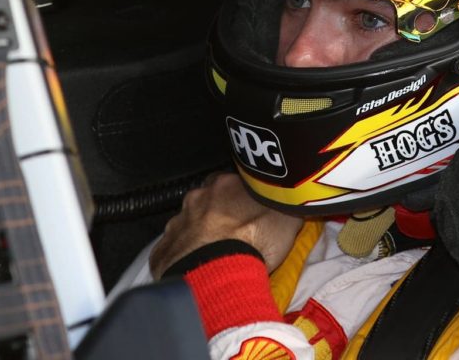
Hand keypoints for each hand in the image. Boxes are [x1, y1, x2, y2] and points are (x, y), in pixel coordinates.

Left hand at [149, 172, 302, 278]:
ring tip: (217, 257)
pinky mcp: (163, 251)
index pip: (233, 182)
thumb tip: (294, 198)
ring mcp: (176, 224)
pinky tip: (198, 270)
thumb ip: (287, 203)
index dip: (243, 197)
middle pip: (208, 201)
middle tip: (235, 234)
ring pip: (189, 226)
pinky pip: (174, 251)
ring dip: (200, 236)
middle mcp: (196, 199)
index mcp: (224, 185)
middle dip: (218, 214)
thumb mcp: (288, 217)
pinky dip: (184, 258)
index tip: (251, 211)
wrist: (218, 276)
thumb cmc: (254, 244)